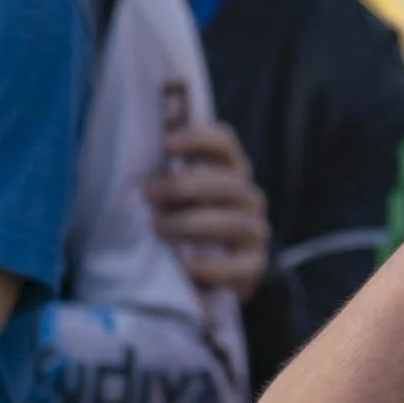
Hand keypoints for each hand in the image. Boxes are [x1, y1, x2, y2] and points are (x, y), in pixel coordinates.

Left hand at [145, 121, 270, 299]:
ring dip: (192, 224)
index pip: (224, 143)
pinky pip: (240, 267)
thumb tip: (153, 125)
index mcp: (229, 171)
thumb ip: (163, 167)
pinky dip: (213, 267)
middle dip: (184, 186)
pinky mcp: (253, 268)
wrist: (191, 278)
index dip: (197, 139)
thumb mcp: (169, 194)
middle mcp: (248, 198)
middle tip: (149, 194)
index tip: (164, 145)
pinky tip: (186, 266)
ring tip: (159, 229)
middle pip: (226, 183)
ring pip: (232, 223)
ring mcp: (254, 233)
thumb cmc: (175, 224)